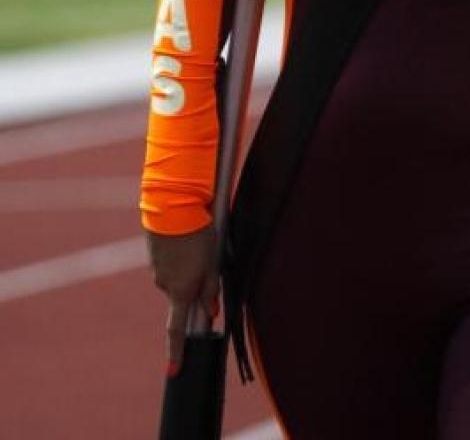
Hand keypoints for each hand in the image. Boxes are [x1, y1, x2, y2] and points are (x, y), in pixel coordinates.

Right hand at [146, 224, 218, 373]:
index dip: (176, 352)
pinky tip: (185, 236)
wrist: (172, 204)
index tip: (173, 371)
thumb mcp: (212, 262)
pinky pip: (168, 261)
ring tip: (197, 240)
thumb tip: (211, 313)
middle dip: (193, 283)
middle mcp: (165, 284)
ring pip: (175, 275)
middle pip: (182, 294)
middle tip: (206, 258)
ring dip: (186, 264)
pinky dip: (177, 253)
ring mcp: (156, 270)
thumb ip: (210, 289)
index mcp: (181, 290)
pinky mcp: (152, 255)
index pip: (176, 329)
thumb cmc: (197, 234)